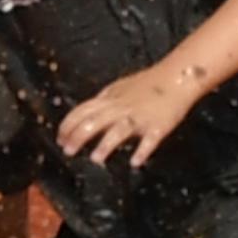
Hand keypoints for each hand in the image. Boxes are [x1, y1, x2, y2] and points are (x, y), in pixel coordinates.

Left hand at [58, 68, 193, 168]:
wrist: (177, 76)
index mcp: (111, 99)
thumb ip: (104, 99)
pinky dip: (143, 150)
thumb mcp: (121, 87)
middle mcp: (122, 108)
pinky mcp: (158, 126)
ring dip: (107, 144)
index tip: (60, 138)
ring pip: (119, 130)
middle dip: (79, 136)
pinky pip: (150, 139)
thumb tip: (86, 110)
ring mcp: (140, 116)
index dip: (69, 125)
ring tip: (96, 159)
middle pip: (95, 121)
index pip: (83, 110)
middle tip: (68, 151)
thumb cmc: (149, 82)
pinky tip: (135, 162)